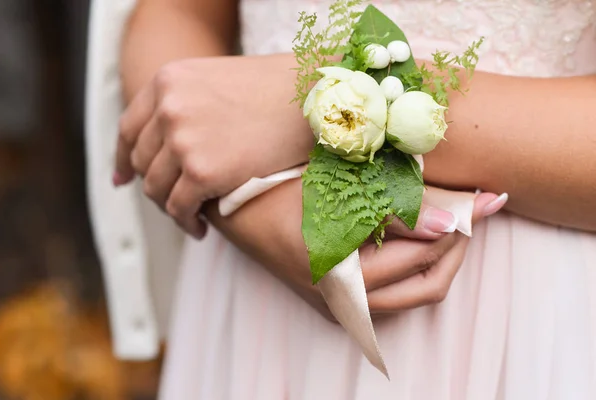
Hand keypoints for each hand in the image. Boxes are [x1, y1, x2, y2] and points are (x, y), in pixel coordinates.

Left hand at [114, 54, 313, 236]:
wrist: (313, 97)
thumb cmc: (277, 91)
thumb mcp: (217, 82)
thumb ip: (186, 104)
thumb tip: (169, 140)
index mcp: (167, 80)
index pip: (128, 128)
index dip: (123, 158)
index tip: (123, 180)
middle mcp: (167, 107)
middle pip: (142, 161)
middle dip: (154, 186)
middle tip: (173, 201)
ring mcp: (181, 139)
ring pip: (156, 188)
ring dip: (171, 208)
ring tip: (189, 217)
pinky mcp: (201, 171)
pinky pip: (179, 207)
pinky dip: (186, 223)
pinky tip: (200, 228)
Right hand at [205, 179, 506, 320]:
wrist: (230, 208)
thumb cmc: (273, 187)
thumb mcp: (335, 188)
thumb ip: (395, 206)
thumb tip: (456, 223)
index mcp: (337, 273)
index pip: (422, 258)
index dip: (460, 227)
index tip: (487, 200)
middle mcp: (340, 301)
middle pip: (426, 286)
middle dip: (458, 247)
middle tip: (475, 209)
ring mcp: (338, 306)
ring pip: (413, 295)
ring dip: (440, 258)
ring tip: (453, 220)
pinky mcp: (336, 301)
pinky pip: (392, 293)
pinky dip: (414, 266)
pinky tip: (418, 234)